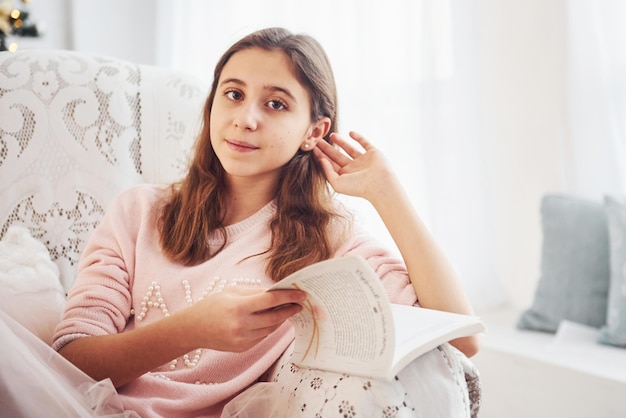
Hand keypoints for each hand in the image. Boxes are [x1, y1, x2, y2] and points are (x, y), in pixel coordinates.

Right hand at [182, 287, 305, 351]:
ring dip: (280, 319)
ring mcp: (243, 339)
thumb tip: (277, 292)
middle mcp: (242, 325)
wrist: (193, 328)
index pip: (271, 301)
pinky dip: (268, 328)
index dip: (289, 296)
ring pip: (271, 329)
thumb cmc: (213, 305)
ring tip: (285, 310)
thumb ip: (255, 292)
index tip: (302, 294)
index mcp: (239, 306)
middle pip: (275, 317)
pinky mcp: (243, 348)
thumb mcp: (232, 292)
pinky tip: (269, 321)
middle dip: (290, 310)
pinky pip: (262, 337)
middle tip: (299, 304)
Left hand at [313, 131, 397, 202]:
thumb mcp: (337, 182)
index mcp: (345, 176)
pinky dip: (358, 137)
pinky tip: (350, 133)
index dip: (321, 155)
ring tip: (331, 135)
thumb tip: (321, 160)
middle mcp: (353, 168)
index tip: (312, 147)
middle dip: (327, 147)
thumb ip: (327, 171)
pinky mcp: (373, 153)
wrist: (379, 184)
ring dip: (340, 142)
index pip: (330, 164)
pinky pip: (365, 143)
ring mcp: (363, 160)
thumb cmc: (358, 187)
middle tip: (317, 139)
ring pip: (349, 149)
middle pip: (337, 155)